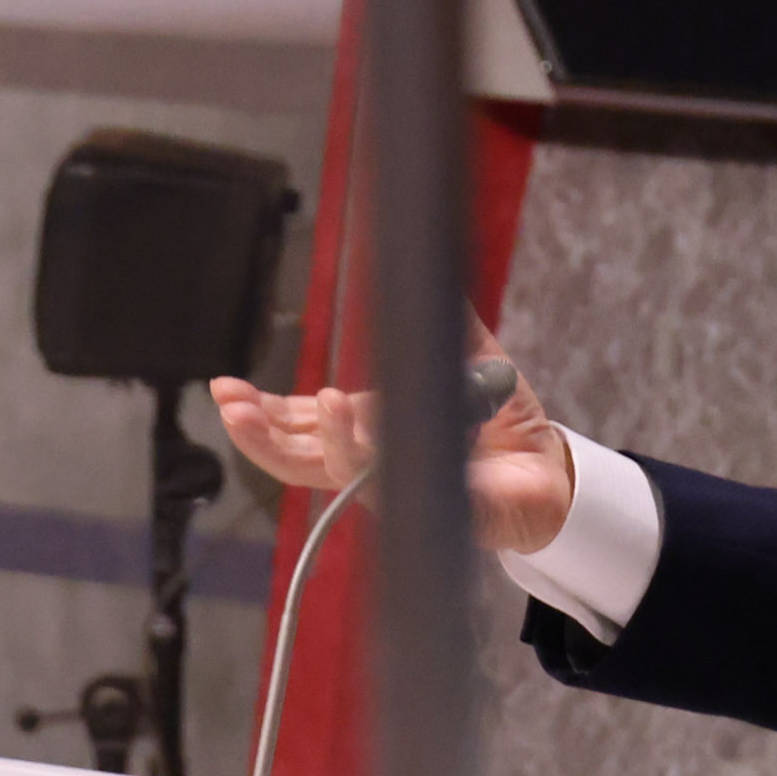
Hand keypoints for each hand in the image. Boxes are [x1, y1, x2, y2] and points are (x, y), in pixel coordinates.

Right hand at [208, 318, 577, 556]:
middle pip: (303, 456)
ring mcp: (402, 489)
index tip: (225, 391)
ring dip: (323, 440)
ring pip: (343, 473)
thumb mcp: (472, 362)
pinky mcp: (438, 509)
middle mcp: (375, 463)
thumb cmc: (502, 421)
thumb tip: (424, 267)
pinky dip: (371, 458)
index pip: (301, 426)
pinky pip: (396, 488)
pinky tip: (355, 424)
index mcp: (368, 430)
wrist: (551, 470)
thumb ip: (447, 324)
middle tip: (231, 406)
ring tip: (302, 404)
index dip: (262, 413)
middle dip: (262, 432)